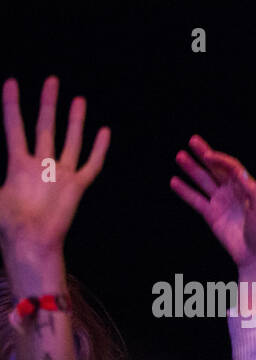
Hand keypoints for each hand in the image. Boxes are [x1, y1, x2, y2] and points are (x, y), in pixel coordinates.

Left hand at [0, 76, 109, 269]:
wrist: (32, 241)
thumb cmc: (7, 223)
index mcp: (17, 164)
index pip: (14, 126)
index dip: (11, 104)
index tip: (11, 82)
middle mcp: (41, 165)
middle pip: (45, 126)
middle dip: (48, 103)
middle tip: (52, 80)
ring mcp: (60, 175)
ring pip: (70, 140)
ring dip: (74, 120)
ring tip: (78, 99)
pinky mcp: (77, 188)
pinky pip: (91, 165)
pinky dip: (98, 149)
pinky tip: (104, 133)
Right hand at [171, 135, 255, 272]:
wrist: (255, 256)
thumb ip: (252, 190)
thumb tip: (239, 172)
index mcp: (246, 188)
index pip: (231, 167)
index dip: (221, 160)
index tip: (209, 155)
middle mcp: (232, 192)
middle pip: (216, 169)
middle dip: (204, 155)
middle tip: (192, 141)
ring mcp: (220, 202)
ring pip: (203, 181)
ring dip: (192, 169)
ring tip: (180, 156)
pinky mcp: (211, 215)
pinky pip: (195, 200)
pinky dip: (185, 191)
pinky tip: (174, 181)